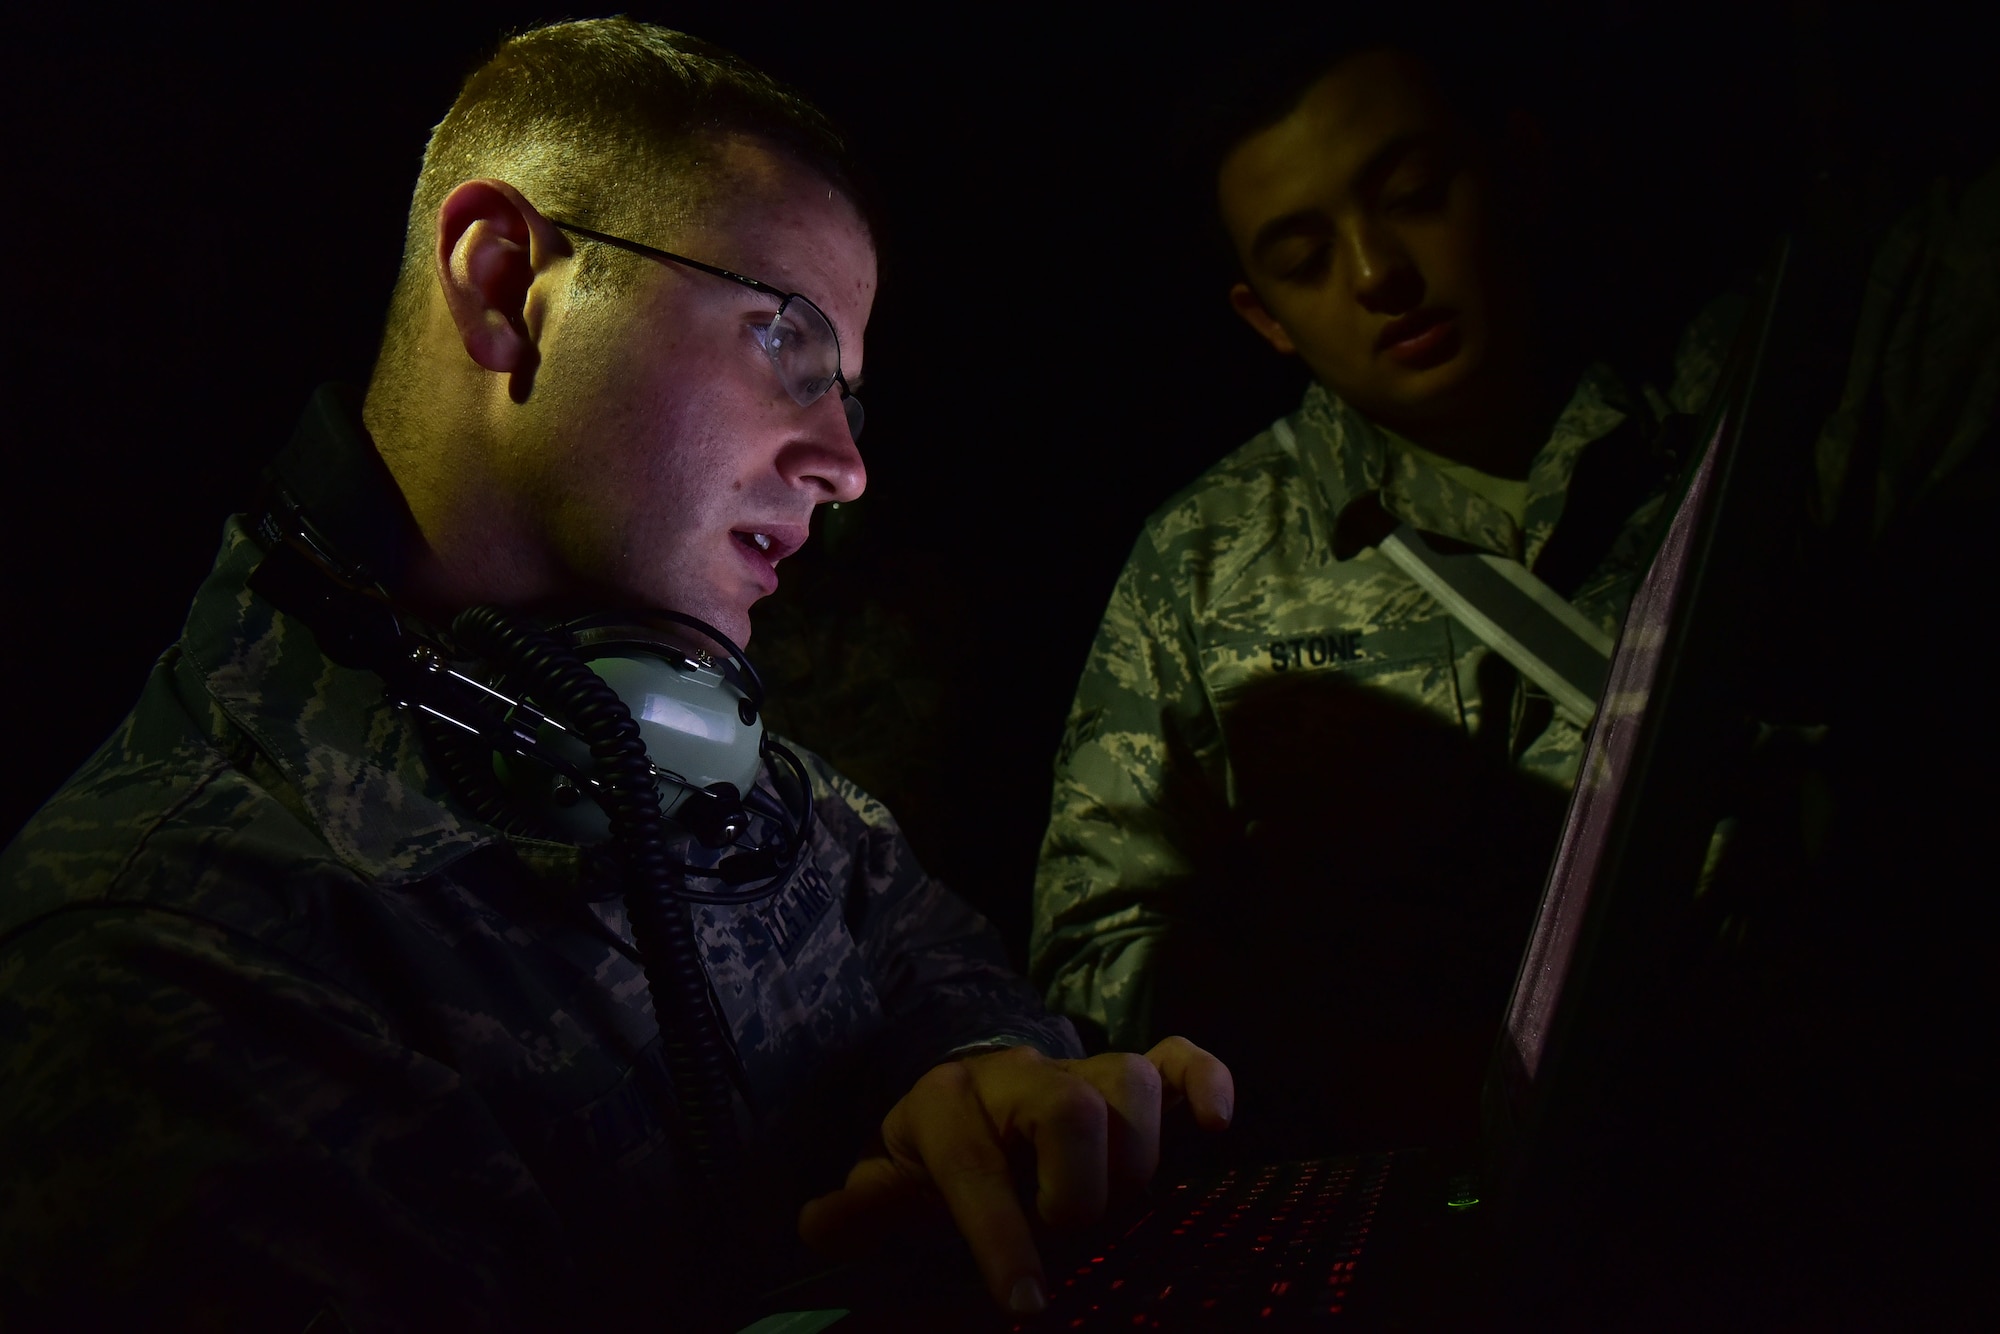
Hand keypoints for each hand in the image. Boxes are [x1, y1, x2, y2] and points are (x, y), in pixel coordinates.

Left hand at [797, 1036, 1233, 1315]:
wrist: (969, 1111)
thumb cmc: (932, 1169)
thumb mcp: (889, 1188)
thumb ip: (865, 1210)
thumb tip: (819, 1222)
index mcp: (948, 1102)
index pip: (976, 1165)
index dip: (1000, 1236)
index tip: (1027, 1301)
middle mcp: (1019, 1076)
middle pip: (1070, 1106)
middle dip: (1079, 1190)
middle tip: (1072, 1236)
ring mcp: (1081, 1072)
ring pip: (1129, 1083)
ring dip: (1136, 1158)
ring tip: (1120, 1205)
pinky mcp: (1133, 1077)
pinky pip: (1180, 1060)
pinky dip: (1204, 1084)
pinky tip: (1213, 1126)